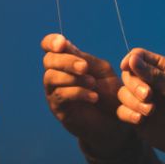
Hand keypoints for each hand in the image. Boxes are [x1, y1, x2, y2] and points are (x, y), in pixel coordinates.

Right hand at [41, 33, 132, 155]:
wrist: (116, 122)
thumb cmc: (109, 93)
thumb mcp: (101, 71)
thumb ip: (84, 58)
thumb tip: (65, 45)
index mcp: (66, 61)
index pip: (49, 46)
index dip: (50, 42)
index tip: (62, 44)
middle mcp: (56, 74)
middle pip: (48, 60)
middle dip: (66, 61)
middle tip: (84, 67)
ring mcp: (54, 92)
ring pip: (51, 77)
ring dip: (72, 78)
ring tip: (93, 83)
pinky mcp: (58, 108)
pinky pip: (60, 95)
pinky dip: (78, 93)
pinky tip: (93, 97)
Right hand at [117, 48, 164, 157]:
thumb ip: (154, 76)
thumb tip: (131, 59)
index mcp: (163, 70)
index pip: (139, 56)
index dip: (131, 60)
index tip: (127, 67)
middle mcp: (150, 82)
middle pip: (128, 75)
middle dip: (135, 85)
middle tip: (148, 96)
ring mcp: (142, 100)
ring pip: (123, 93)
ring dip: (133, 101)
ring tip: (150, 111)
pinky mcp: (137, 116)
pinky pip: (122, 111)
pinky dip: (128, 114)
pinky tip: (141, 120)